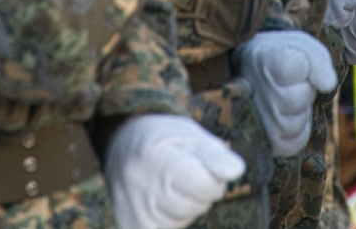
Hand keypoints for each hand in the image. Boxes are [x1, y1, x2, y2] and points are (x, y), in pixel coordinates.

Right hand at [104, 113, 245, 228]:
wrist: (119, 149)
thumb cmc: (163, 140)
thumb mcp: (189, 135)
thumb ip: (215, 154)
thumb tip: (236, 170)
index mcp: (157, 159)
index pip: (204, 185)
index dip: (212, 178)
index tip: (202, 166)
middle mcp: (141, 188)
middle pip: (195, 205)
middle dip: (198, 193)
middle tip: (183, 175)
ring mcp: (133, 212)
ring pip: (182, 221)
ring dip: (184, 207)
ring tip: (169, 186)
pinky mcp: (132, 227)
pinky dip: (170, 219)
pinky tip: (160, 202)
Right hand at [233, 31, 338, 154]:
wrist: (249, 72)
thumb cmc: (279, 56)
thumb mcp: (299, 45)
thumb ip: (318, 59)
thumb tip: (328, 85)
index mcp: (262, 60)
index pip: (295, 67)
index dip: (305, 65)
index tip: (292, 60)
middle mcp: (254, 92)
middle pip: (300, 97)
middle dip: (304, 89)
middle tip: (289, 82)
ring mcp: (257, 120)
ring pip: (297, 123)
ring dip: (300, 111)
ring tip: (285, 98)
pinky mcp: (265, 141)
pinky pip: (296, 141)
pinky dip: (299, 130)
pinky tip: (287, 115)